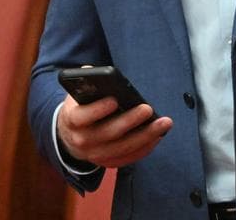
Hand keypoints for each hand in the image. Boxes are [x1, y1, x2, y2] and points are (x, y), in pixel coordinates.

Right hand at [56, 93, 171, 167]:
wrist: (71, 135)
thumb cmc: (80, 107)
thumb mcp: (76, 94)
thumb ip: (86, 83)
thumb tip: (99, 73)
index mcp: (71, 120)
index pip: (82, 116)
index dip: (97, 109)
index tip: (114, 100)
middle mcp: (81, 141)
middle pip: (108, 133)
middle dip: (130, 121)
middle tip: (147, 109)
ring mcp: (95, 154)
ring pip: (123, 147)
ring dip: (146, 136)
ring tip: (164, 123)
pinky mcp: (108, 162)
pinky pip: (129, 157)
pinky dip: (145, 148)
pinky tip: (158, 136)